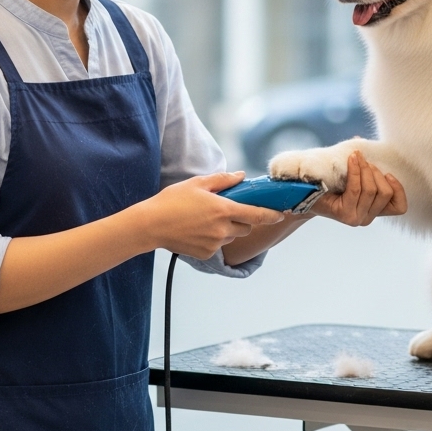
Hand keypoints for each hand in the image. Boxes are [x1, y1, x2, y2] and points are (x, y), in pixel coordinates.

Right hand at [133, 171, 285, 258]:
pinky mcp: (206, 254)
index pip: (256, 214)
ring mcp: (215, 244)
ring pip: (231, 237)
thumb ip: (223, 180)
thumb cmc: (172, 201)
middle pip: (246, 227)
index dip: (271, 215)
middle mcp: (222, 229)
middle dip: (242, 219)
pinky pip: (218, 246)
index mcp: (223, 209)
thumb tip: (241, 176)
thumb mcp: (197, 184)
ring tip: (205, 220)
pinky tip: (197, 230)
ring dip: (227, 229)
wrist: (150, 225)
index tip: (280, 214)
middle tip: (226, 210)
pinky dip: (214, 239)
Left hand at [309, 152, 406, 226]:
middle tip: (364, 161)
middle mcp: (367, 218)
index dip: (398, 189)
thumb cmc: (329, 180)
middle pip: (385, 193)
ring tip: (356, 158)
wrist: (304, 192)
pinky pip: (356, 189)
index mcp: (374, 210)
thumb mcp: (353, 173)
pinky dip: (356, 171)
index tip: (388, 173)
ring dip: (366, 169)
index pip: (399, 207)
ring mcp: (356, 219)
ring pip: (372, 190)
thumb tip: (359, 140)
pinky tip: (351, 160)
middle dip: (376, 172)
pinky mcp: (345, 215)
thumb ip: (363, 163)